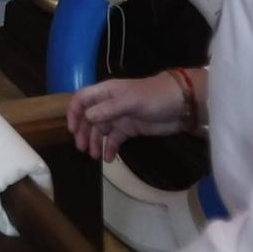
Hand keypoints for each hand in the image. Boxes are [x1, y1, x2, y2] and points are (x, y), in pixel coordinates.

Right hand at [67, 73, 189, 161]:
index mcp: (106, 92)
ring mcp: (119, 117)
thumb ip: (108, 109)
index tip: (71, 129)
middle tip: (82, 148)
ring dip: (95, 142)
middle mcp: (109, 104)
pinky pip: (114, 139)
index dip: (74, 112)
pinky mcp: (130, 129)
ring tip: (94, 156)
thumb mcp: (131, 101)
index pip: (82, 99)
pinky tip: (108, 158)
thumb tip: (87, 117)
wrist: (180, 104)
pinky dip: (109, 148)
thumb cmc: (154, 97)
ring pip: (100, 130)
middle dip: (83, 132)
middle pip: (89, 118)